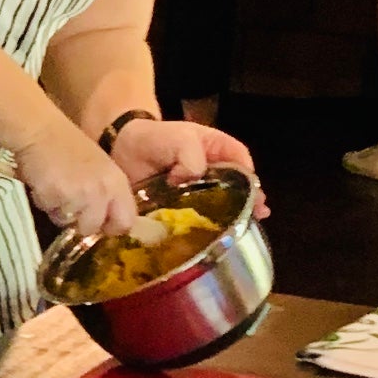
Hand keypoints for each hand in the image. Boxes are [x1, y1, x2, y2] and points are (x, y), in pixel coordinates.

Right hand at [10, 115, 140, 245]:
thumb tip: (105, 220)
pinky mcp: (54, 197)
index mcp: (116, 183)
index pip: (126, 221)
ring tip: (56, 189)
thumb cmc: (69, 146)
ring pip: (68, 223)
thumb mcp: (101, 168)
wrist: (41, 131)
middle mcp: (101, 191)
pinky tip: (44, 184)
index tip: (101, 223)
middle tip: (71, 206)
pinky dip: (45, 203)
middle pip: (92, 228)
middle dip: (79, 223)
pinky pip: (49, 212)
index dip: (111, 226)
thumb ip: (107, 193)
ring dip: (60, 212)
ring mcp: (77, 196)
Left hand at [106, 113, 265, 215]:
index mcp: (216, 149)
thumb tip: (191, 179)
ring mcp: (196, 191)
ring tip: (241, 230)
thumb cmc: (154, 138)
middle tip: (256, 217)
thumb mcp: (179, 138)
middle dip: (248, 201)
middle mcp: (210, 171)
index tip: (255, 195)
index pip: (241, 160)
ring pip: (219, 205)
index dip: (250, 177)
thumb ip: (192, 156)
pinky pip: (196, 219)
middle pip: (236, 186)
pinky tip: (210, 239)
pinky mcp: (179, 208)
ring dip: (230, 217)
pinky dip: (203, 228)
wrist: (121, 150)